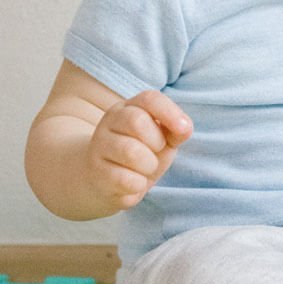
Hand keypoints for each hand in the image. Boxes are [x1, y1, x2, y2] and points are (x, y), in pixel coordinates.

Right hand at [86, 90, 192, 211]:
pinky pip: (125, 179)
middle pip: (137, 121)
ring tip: (145, 168)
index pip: (149, 99)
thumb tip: (184, 128)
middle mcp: (110, 122)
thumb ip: (177, 130)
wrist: (109, 183)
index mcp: (129, 108)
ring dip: (149, 165)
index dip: (170, 112)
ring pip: (131, 151)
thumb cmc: (143, 155)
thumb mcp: (164, 139)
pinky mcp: (96, 173)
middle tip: (156, 151)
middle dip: (157, 141)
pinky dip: (138, 184)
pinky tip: (134, 183)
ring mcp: (99, 146)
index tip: (184, 129)